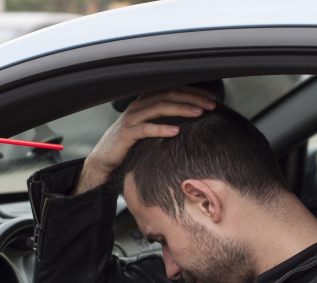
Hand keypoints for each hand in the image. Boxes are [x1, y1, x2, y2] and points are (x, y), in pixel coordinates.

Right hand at [74, 86, 216, 194]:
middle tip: (211, 105)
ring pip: (159, 107)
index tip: (212, 99)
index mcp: (145, 101)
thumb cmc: (131, 144)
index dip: (193, 92)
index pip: (173, 89)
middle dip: (192, 98)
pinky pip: (146, 129)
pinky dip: (162, 128)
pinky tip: (176, 131)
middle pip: (168, 95)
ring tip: (198, 113)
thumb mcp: (150, 126)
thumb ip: (165, 118)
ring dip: (181, 109)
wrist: (105, 159)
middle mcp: (138, 105)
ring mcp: (131, 118)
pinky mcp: (126, 134)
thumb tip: (192, 117)